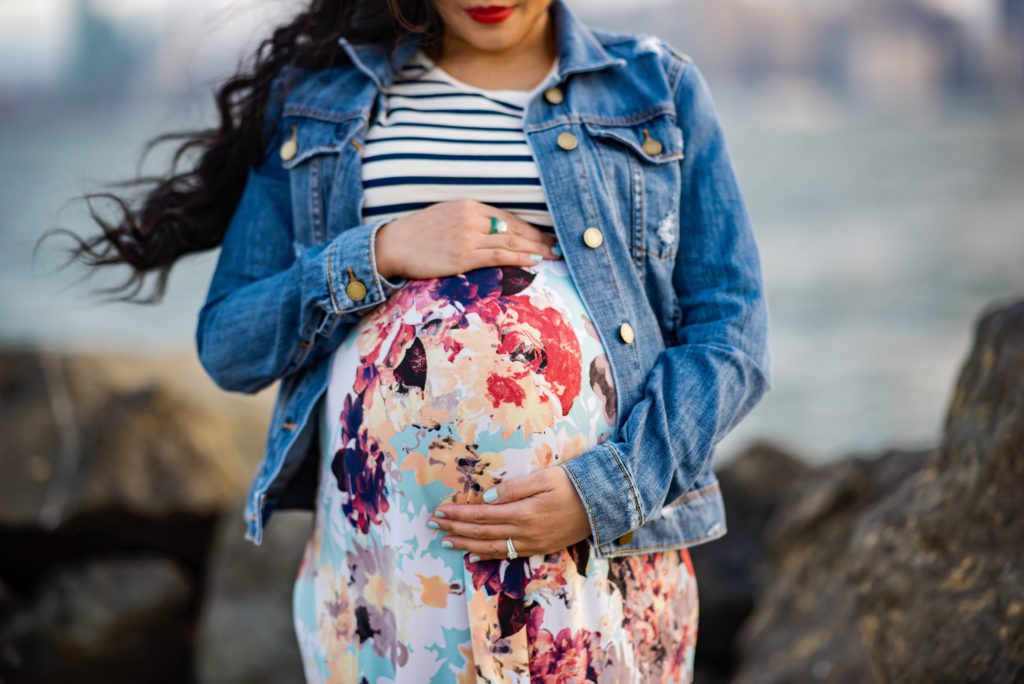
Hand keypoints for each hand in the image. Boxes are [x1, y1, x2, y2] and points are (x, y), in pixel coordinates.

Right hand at [373, 199, 560, 280]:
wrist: (394, 245)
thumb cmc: (418, 234)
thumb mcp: (446, 216)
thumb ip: (470, 220)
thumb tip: (493, 231)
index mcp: (468, 206)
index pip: (506, 216)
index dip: (528, 226)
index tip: (543, 234)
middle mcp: (471, 218)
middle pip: (513, 227)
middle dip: (538, 236)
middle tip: (557, 244)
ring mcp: (467, 237)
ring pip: (510, 241)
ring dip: (535, 248)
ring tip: (552, 254)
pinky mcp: (463, 256)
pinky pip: (499, 256)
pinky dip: (519, 258)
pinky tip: (534, 260)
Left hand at [428, 465, 591, 561]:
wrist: (603, 504)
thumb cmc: (573, 484)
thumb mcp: (544, 477)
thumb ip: (514, 488)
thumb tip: (485, 498)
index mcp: (523, 512)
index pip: (481, 514)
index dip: (458, 514)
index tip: (439, 511)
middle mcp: (524, 532)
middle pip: (481, 532)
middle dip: (454, 528)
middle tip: (433, 524)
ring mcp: (531, 543)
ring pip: (490, 547)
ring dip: (465, 544)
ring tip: (445, 540)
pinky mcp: (539, 548)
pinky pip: (506, 555)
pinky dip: (487, 555)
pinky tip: (473, 554)